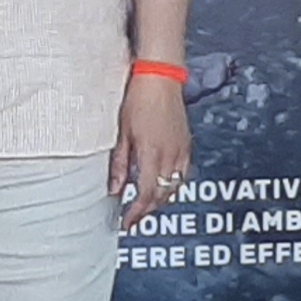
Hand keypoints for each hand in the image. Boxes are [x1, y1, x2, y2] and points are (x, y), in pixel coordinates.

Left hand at [112, 72, 190, 231]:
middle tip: (134, 217)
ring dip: (160, 199)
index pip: (146, 194)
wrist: (160, 77)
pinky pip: (182, 173)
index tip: (127, 222)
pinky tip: (162, 184)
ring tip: (145, 204)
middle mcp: (170, 155)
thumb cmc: (138, 99)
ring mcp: (181, 150)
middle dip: (148, 210)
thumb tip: (114, 189)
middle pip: (162, 195)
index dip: (137, 213)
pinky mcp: (186, 144)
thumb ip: (119, 164)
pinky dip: (172, 184)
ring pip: (174, 187)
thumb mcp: (122, 133)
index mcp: (152, 154)